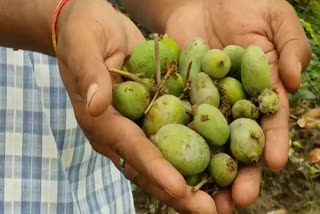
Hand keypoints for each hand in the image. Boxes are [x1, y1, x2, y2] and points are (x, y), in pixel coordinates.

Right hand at [54, 0, 217, 212]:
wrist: (94, 26)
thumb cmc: (84, 32)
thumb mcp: (83, 46)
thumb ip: (89, 74)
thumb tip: (96, 106)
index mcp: (102, 121)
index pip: (131, 149)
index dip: (155, 170)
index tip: (180, 189)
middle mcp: (121, 131)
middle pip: (151, 167)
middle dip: (179, 191)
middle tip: (210, 211)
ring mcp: (138, 124)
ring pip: (166, 159)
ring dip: (193, 181)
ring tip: (222, 201)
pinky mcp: (155, 112)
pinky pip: (176, 136)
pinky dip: (197, 153)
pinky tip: (222, 164)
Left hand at [164, 0, 310, 211]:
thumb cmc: (245, 3)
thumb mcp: (275, 19)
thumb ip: (291, 47)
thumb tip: (293, 81)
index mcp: (260, 91)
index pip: (268, 122)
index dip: (271, 143)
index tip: (273, 164)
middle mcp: (233, 105)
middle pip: (236, 144)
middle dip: (239, 172)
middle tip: (237, 201)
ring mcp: (204, 105)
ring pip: (206, 144)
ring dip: (206, 172)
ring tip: (205, 200)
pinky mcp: (178, 99)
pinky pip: (176, 124)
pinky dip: (174, 146)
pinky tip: (171, 168)